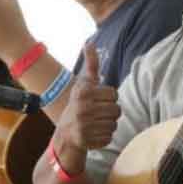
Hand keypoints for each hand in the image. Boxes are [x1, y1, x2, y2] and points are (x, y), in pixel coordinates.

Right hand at [53, 43, 116, 167]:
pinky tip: (93, 133)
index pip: (114, 95)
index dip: (109, 98)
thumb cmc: (79, 104)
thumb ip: (91, 64)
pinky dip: (104, 137)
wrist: (65, 133)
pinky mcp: (86, 141)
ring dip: (108, 125)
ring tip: (95, 123)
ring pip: (114, 125)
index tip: (99, 100)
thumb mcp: (84, 83)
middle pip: (117, 110)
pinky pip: (109, 137)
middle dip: (110, 112)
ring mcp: (83, 126)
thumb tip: (90, 43)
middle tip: (98, 113)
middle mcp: (82, 108)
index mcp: (83, 92)